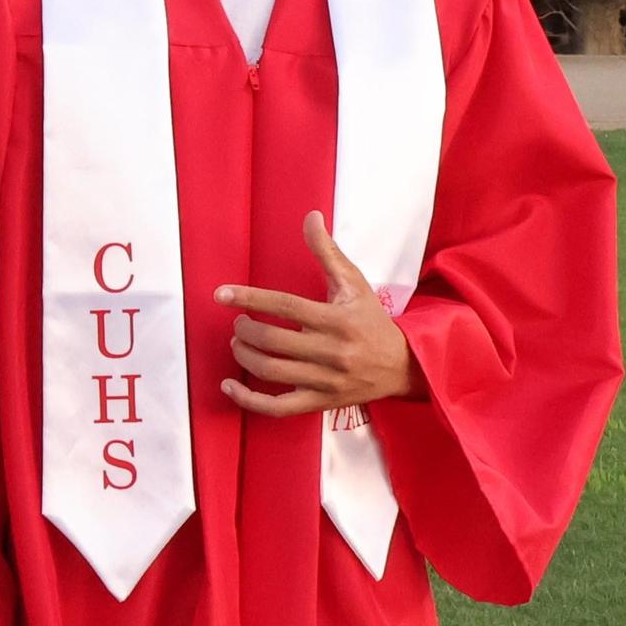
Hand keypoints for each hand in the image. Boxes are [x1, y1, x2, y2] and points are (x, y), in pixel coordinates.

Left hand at [215, 210, 421, 418]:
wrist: (404, 366)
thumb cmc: (371, 320)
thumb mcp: (354, 283)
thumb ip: (327, 252)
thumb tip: (311, 216)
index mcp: (337, 320)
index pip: (285, 307)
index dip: (249, 299)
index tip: (221, 294)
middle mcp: (332, 351)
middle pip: (272, 342)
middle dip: (245, 330)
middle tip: (239, 322)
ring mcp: (326, 381)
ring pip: (271, 372)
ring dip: (244, 356)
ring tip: (239, 343)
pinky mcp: (321, 403)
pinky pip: (278, 408)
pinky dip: (249, 400)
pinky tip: (230, 386)